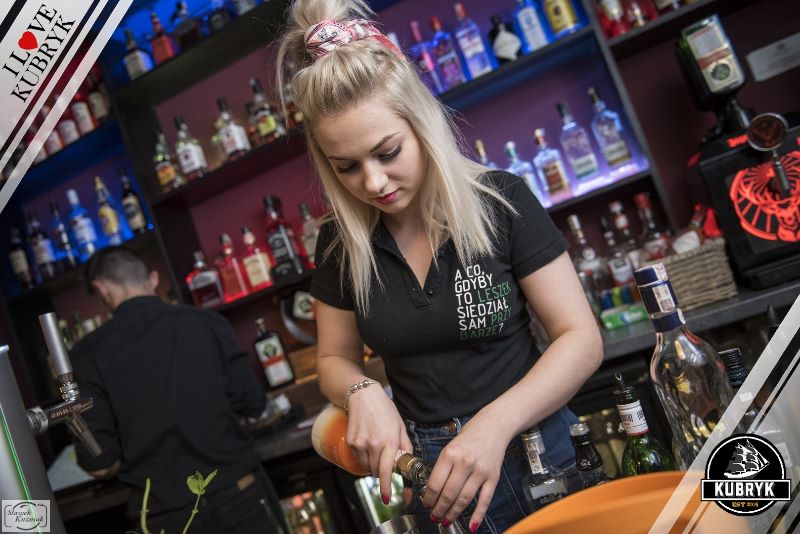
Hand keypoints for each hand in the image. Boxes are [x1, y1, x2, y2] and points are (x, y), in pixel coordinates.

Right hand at [346, 384, 412, 504]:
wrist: (363, 395)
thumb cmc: (385, 409)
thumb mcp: (400, 426)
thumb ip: (405, 445)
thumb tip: (407, 462)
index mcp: (390, 441)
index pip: (387, 471)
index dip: (387, 487)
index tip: (386, 498)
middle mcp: (374, 444)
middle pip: (377, 472)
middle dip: (383, 471)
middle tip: (385, 458)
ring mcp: (360, 444)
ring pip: (367, 467)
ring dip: (373, 465)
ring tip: (376, 448)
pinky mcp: (351, 442)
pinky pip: (359, 459)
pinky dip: (364, 458)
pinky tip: (367, 444)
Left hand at [422, 413, 509, 530]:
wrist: (494, 426)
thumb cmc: (470, 435)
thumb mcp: (450, 446)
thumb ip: (443, 466)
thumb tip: (434, 489)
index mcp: (450, 454)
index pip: (435, 483)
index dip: (429, 498)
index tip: (426, 504)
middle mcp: (465, 463)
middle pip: (448, 494)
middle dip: (439, 510)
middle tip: (434, 517)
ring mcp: (480, 471)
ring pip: (464, 499)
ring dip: (453, 514)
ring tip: (446, 521)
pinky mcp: (493, 477)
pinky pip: (484, 500)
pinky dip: (478, 515)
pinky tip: (471, 525)